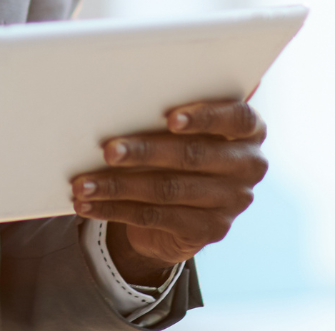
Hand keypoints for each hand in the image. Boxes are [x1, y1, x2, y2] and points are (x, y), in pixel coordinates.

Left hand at [71, 99, 267, 283]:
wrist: (188, 204)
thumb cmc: (181, 147)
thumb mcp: (186, 129)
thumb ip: (170, 116)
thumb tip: (116, 104)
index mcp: (250, 130)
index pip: (237, 118)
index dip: (205, 117)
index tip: (171, 118)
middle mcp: (248, 165)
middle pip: (193, 156)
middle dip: (145, 152)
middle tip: (108, 150)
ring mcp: (233, 201)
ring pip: (168, 190)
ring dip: (119, 186)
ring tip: (84, 183)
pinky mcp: (210, 230)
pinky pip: (156, 217)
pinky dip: (116, 209)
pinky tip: (90, 203)